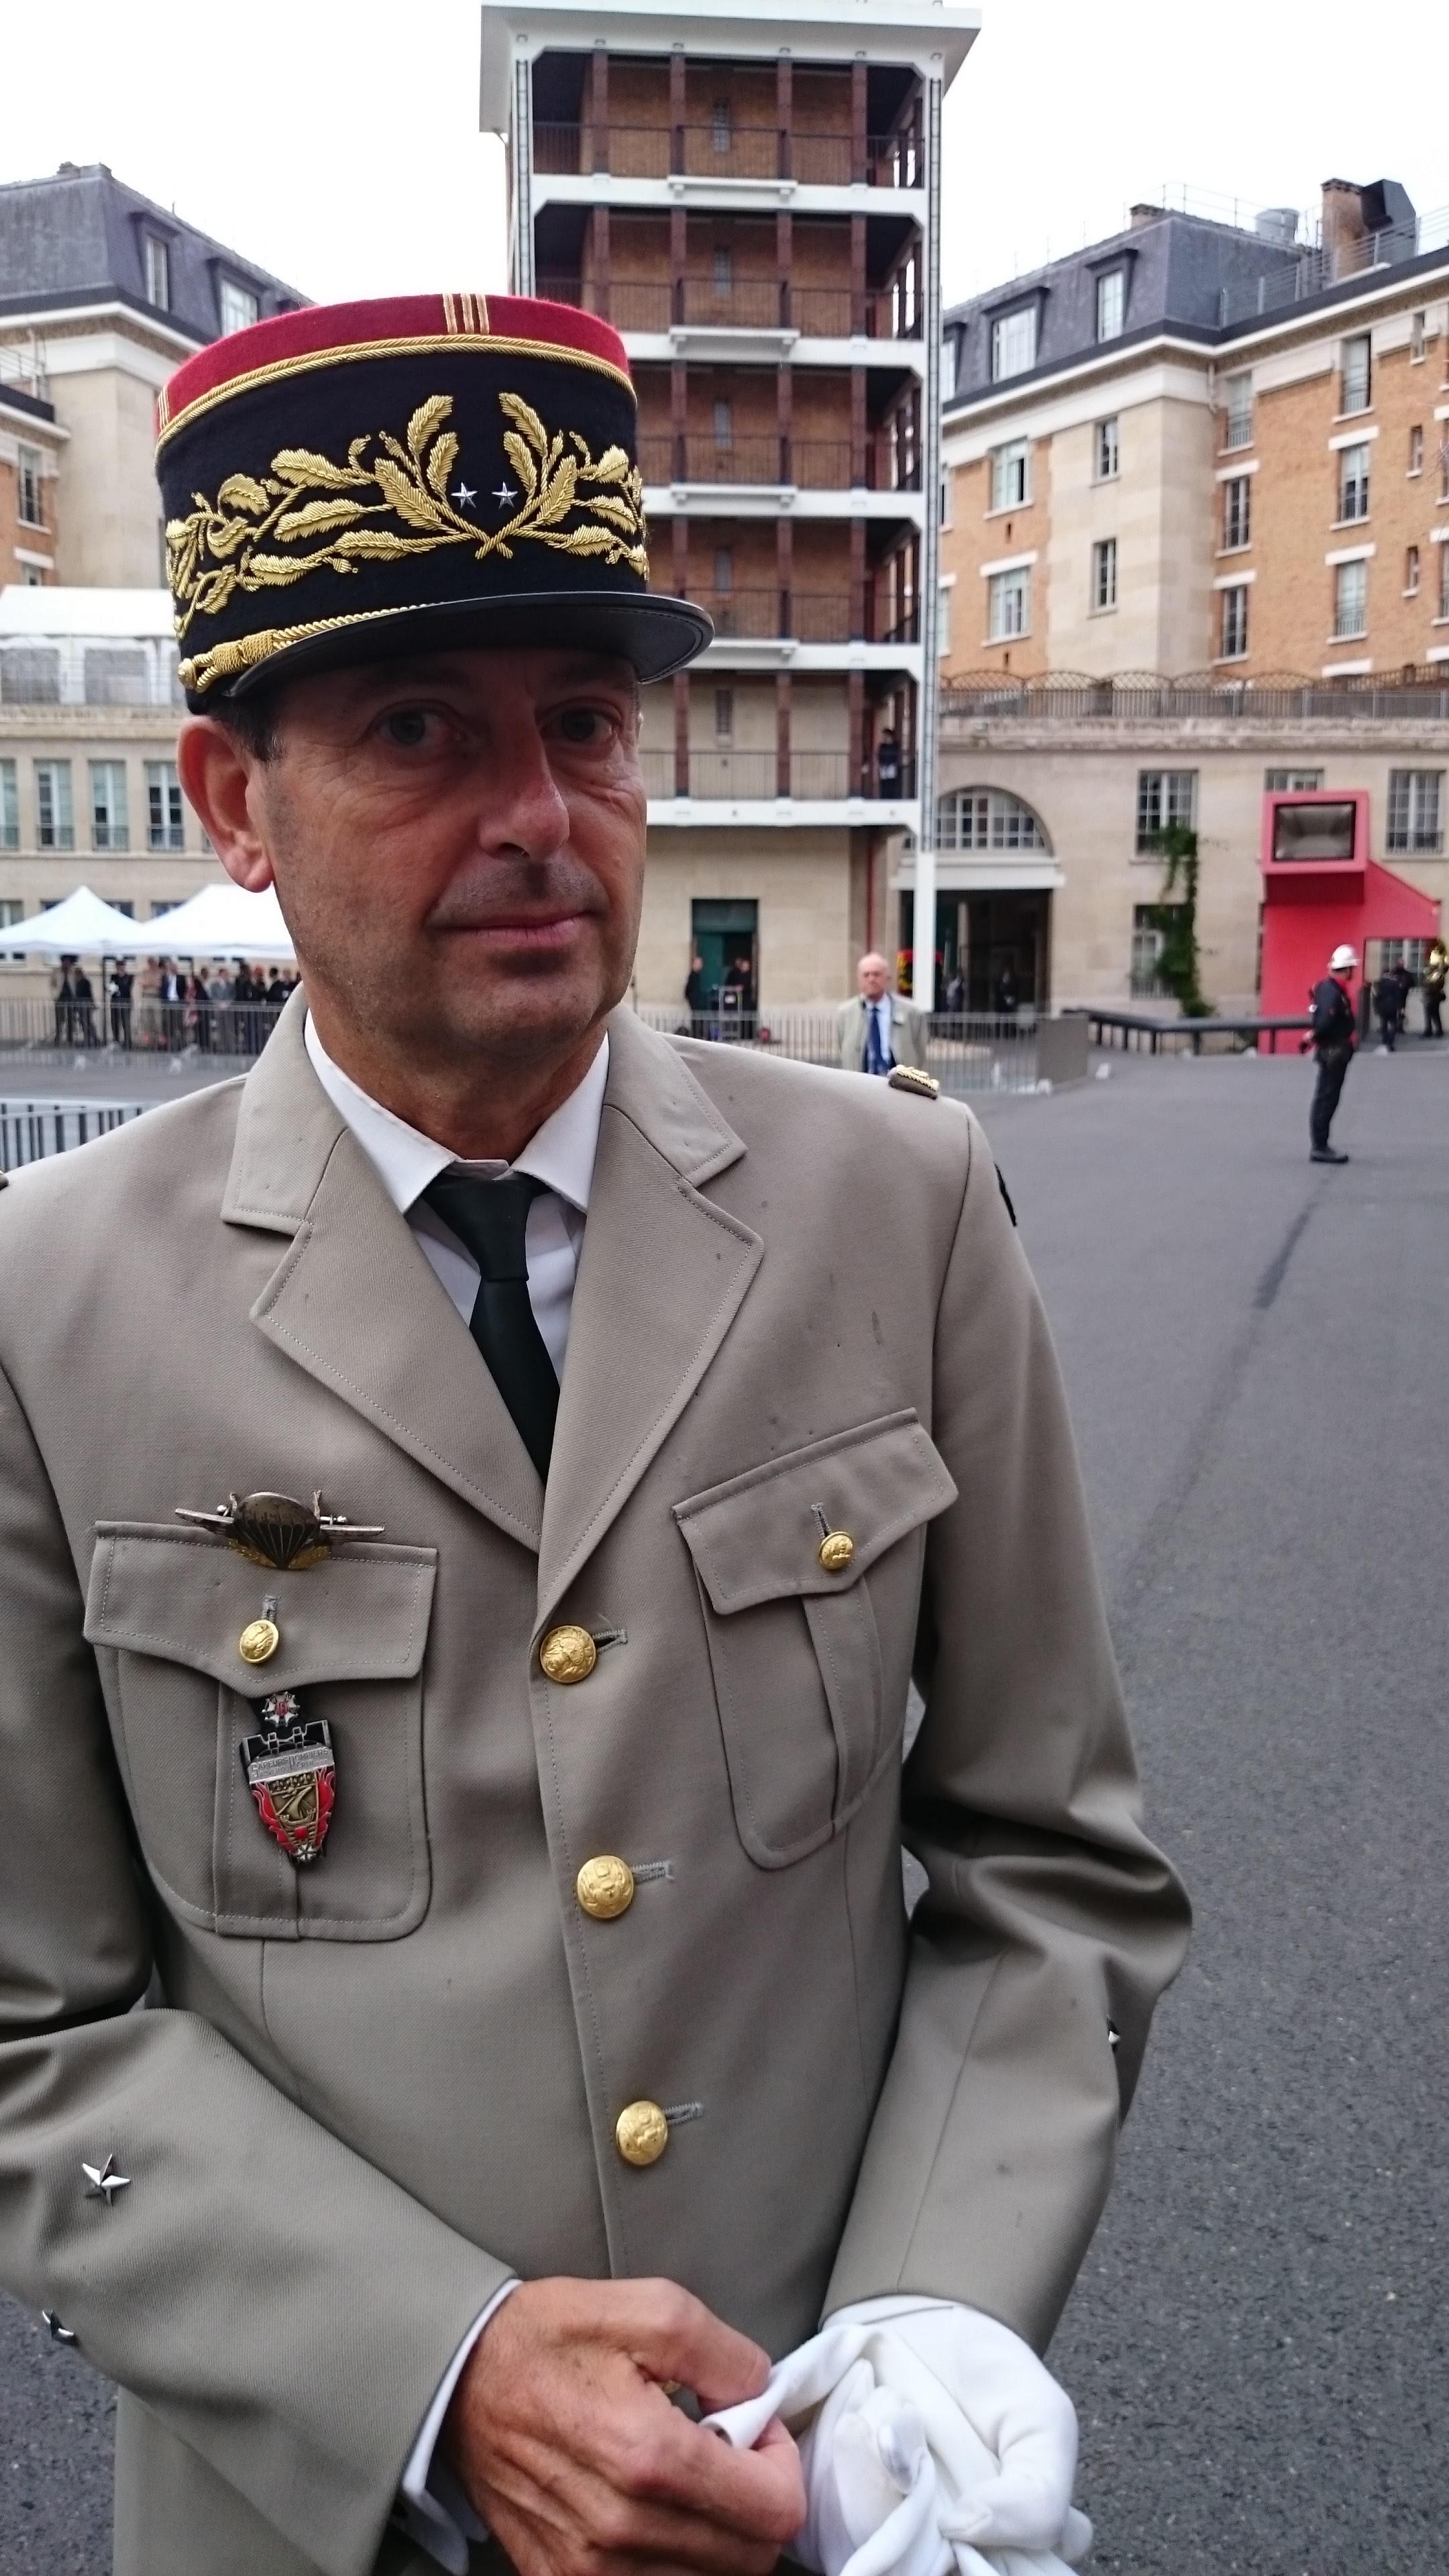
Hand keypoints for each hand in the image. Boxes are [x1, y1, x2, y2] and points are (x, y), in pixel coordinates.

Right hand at [442, 2274, 805, 2575]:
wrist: (459, 2379)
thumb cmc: (546, 2339)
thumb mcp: (647, 2307)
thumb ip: (724, 2353)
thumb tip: (762, 2394)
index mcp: (647, 2455)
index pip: (775, 2509)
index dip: (782, 2463)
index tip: (755, 2429)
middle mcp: (622, 2526)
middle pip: (751, 2556)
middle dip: (753, 2499)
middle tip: (722, 2448)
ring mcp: (590, 2567)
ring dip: (713, 2531)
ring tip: (680, 2474)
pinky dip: (670, 2559)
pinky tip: (650, 2509)